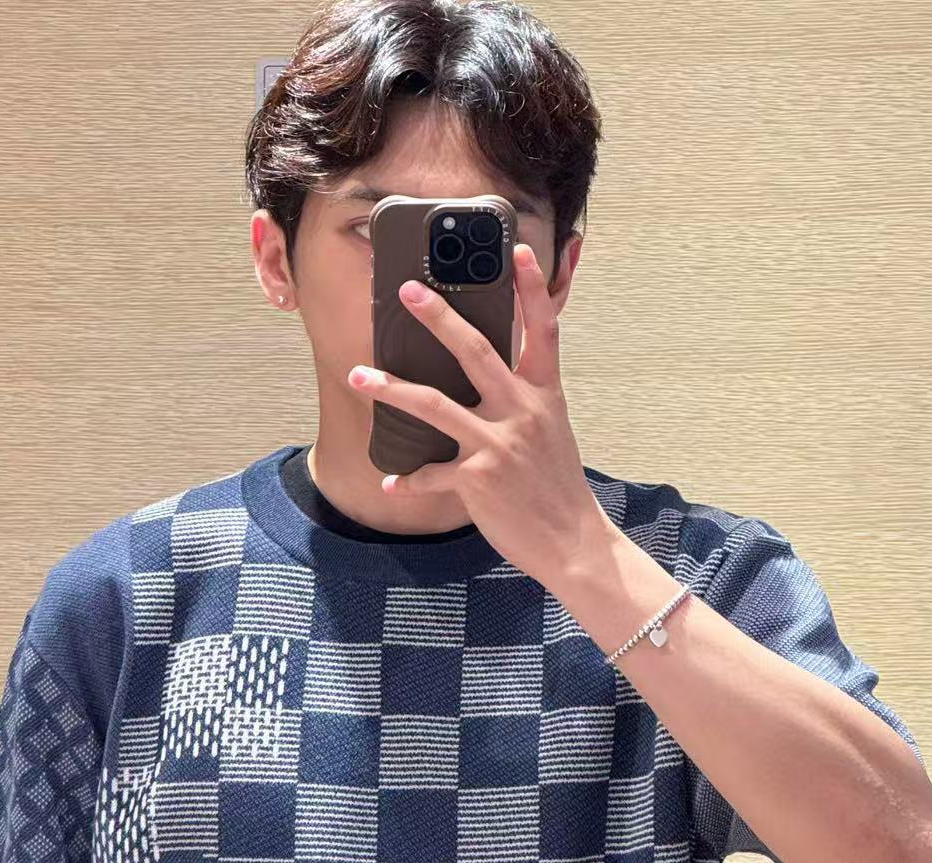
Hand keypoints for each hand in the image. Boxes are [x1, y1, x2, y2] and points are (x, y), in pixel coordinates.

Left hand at [346, 242, 618, 584]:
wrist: (572, 542)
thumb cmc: (558, 488)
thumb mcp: (552, 432)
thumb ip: (525, 402)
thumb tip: (494, 381)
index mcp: (544, 394)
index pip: (542, 329)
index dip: (532, 288)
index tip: (517, 251)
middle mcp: (522, 411)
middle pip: (476, 351)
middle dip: (438, 318)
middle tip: (407, 291)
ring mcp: (498, 443)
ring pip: (434, 405)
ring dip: (391, 389)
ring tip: (358, 376)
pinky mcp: (477, 478)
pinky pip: (431, 475)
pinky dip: (410, 481)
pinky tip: (393, 483)